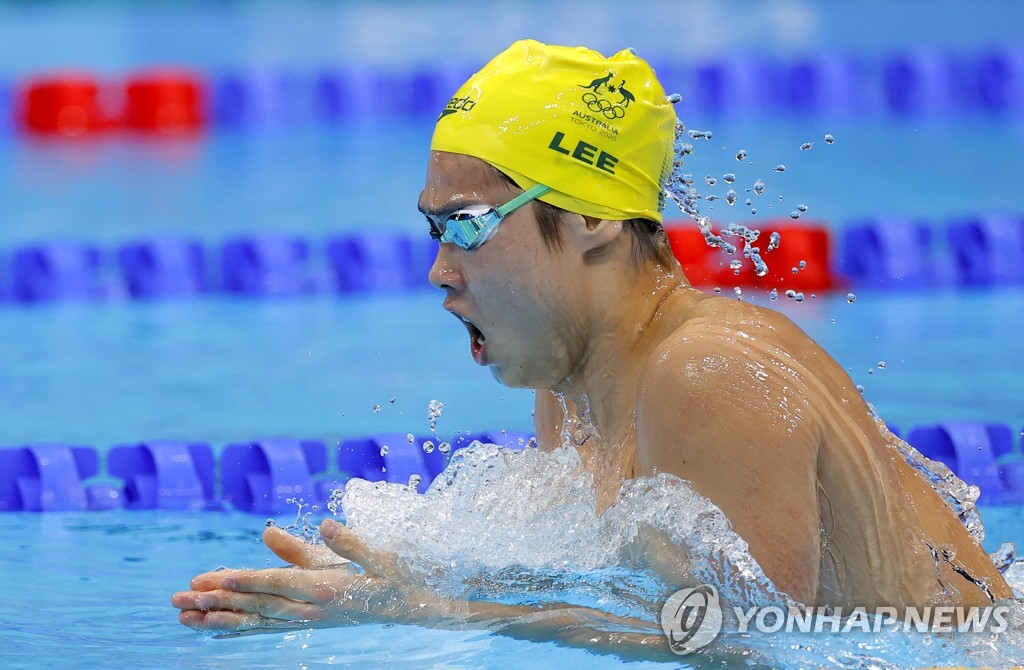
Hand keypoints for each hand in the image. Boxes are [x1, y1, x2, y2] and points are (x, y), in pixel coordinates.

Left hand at [171, 518, 444, 635]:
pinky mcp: (306, 623)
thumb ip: (349, 542)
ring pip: (256, 620)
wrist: (412, 609)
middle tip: (179, 599)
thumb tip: (327, 523)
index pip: (279, 583)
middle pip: (258, 604)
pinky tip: (213, 626)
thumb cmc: (397, 577)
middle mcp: (312, 609)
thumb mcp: (380, 556)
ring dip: (217, 617)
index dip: (246, 580)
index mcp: (329, 589)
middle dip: (217, 601)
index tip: (215, 579)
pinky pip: (265, 627)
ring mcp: (307, 620)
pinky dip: (237, 626)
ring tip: (182, 617)